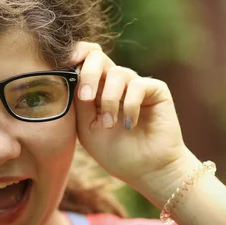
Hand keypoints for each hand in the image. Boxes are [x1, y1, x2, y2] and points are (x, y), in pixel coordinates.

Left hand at [71, 42, 196, 195]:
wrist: (146, 170)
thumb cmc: (115, 152)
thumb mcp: (87, 127)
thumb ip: (79, 101)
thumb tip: (71, 74)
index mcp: (96, 88)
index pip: (84, 59)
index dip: (76, 53)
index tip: (69, 63)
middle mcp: (115, 83)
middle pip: (98, 57)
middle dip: (89, 74)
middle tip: (86, 98)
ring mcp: (136, 85)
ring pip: (117, 73)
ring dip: (109, 100)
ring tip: (110, 124)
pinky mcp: (156, 90)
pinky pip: (138, 85)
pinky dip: (129, 105)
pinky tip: (130, 124)